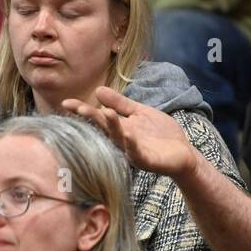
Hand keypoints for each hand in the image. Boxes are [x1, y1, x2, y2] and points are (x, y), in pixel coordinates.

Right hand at [62, 86, 196, 179]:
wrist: (184, 153)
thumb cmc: (160, 134)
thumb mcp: (140, 113)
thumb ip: (120, 103)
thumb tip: (97, 90)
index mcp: (120, 128)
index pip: (98, 117)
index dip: (83, 110)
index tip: (66, 102)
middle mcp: (122, 141)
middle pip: (105, 128)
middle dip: (92, 117)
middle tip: (80, 107)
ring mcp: (134, 151)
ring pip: (119, 139)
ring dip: (112, 127)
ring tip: (104, 113)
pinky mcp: (148, 161)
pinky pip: (137, 153)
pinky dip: (132, 145)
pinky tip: (128, 135)